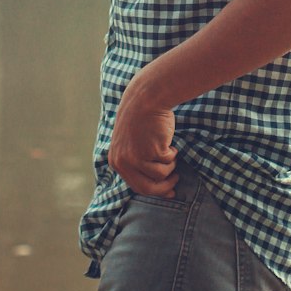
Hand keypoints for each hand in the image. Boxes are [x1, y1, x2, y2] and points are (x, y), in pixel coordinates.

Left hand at [108, 73, 177, 195]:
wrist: (146, 98)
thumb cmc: (141, 119)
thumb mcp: (129, 144)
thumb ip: (135, 163)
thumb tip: (155, 185)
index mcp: (116, 161)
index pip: (136, 186)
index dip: (154, 191)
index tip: (168, 192)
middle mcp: (124, 162)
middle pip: (148, 188)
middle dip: (164, 187)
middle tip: (175, 182)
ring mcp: (137, 157)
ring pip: (161, 175)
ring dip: (170, 165)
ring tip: (170, 151)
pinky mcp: (152, 150)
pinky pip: (168, 161)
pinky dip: (172, 153)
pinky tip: (168, 141)